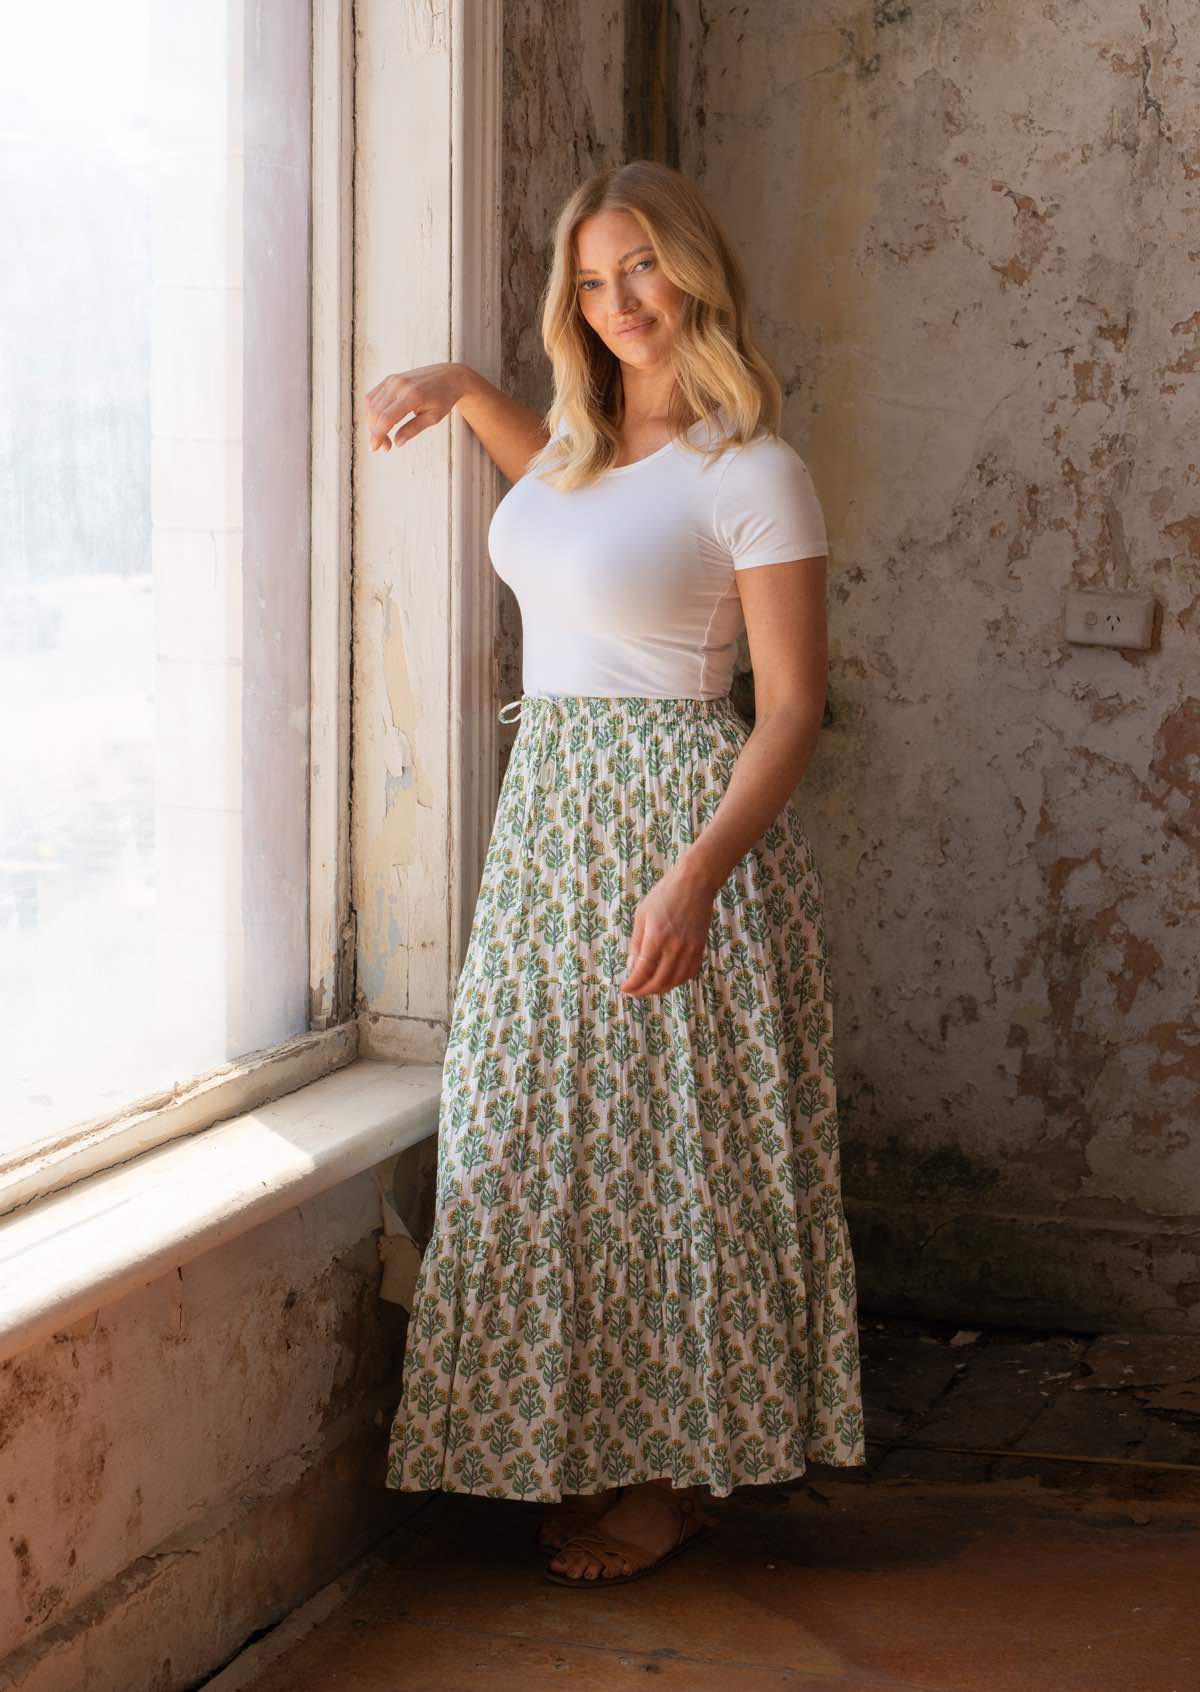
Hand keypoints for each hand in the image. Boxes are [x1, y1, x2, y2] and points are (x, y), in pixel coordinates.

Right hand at [363, 362, 472, 451]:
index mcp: (412, 395)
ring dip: (372, 423)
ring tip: (384, 436)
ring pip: (371, 405)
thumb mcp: (433, 418)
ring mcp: (392, 380)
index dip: (377, 435)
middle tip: (385, 446)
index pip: (386, 418)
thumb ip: (413, 429)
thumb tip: (397, 442)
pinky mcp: (389, 379)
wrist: (448, 376)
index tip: (375, 448)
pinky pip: (372, 397)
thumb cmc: (443, 397)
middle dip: (375, 432)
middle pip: (376, 413)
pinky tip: (379, 422)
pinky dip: (371, 411)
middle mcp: (399, 385)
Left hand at [618, 857, 718, 997]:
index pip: (642, 972)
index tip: (625, 988)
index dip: (633, 985)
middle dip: (644, 991)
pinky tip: (668, 980)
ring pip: (675, 981)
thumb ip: (637, 943)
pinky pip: (689, 973)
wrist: (695, 883)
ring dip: (660, 989)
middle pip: (658, 981)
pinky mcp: (700, 948)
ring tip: (649, 988)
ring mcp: (690, 949)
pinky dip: (677, 981)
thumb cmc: (665, 894)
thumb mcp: (642, 915)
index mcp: (656, 938)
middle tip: (634, 991)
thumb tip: (632, 967)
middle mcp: (674, 948)